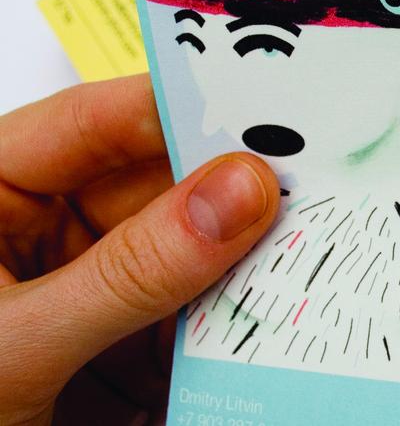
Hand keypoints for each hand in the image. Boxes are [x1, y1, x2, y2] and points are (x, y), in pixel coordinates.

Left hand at [0, 75, 279, 424]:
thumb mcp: (15, 343)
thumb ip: (129, 271)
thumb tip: (237, 193)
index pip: (91, 125)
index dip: (176, 112)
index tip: (263, 113)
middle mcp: (43, 233)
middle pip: (159, 188)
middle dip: (229, 196)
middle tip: (308, 193)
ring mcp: (92, 292)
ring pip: (190, 254)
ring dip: (242, 264)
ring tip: (308, 253)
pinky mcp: (126, 350)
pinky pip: (196, 318)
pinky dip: (236, 324)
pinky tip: (274, 318)